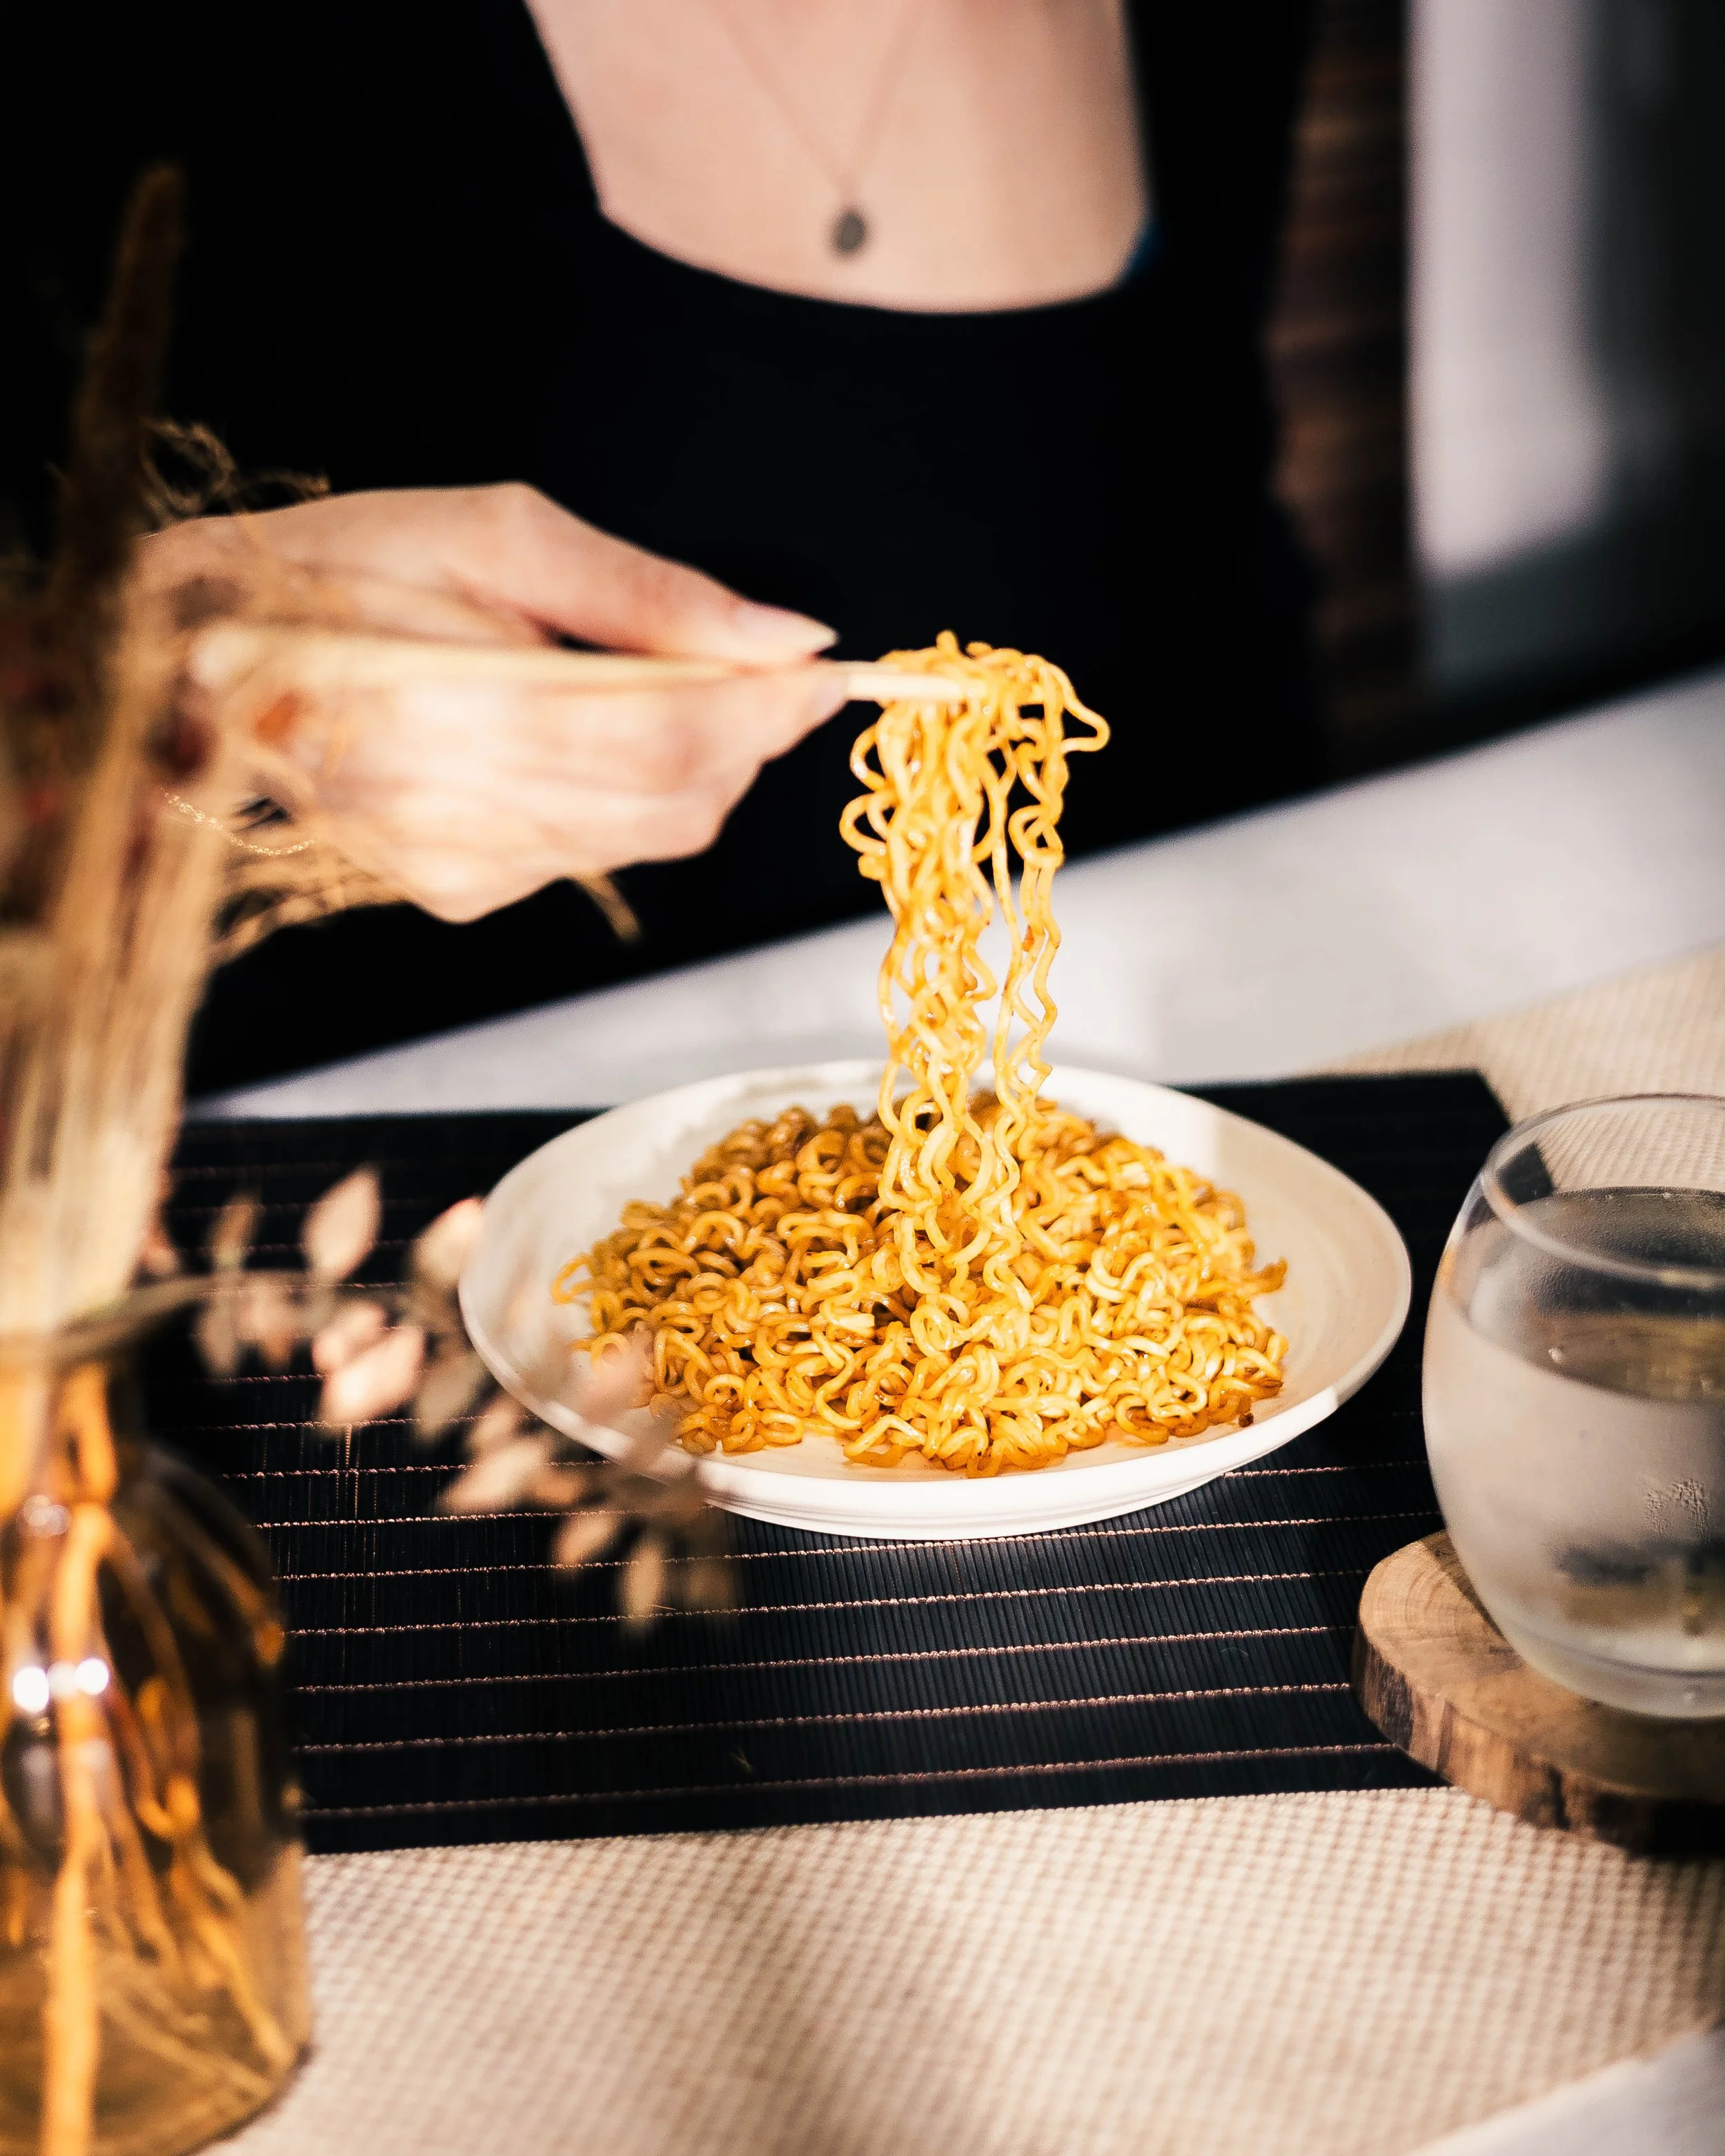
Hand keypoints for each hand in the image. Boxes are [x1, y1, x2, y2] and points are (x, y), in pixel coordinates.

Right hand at [139, 485, 846, 921]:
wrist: (208, 657)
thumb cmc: (343, 570)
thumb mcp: (498, 535)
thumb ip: (652, 596)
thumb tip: (787, 637)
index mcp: (447, 708)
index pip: (665, 740)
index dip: (764, 712)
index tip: (825, 669)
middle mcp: (450, 812)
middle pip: (674, 803)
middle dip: (746, 740)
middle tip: (764, 672)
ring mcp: (453, 868)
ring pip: (647, 837)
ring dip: (692, 767)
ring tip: (653, 686)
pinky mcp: (455, 893)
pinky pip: (593, 853)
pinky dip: (622, 798)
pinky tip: (572, 737)